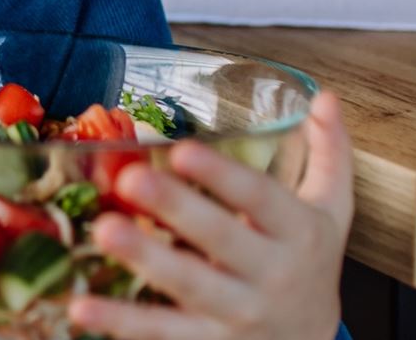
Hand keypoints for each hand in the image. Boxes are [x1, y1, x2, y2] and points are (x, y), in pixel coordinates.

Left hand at [68, 91, 354, 339]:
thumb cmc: (309, 263)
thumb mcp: (332, 211)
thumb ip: (329, 153)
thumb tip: (324, 98)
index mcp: (298, 232)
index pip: (261, 199)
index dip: (223, 176)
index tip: (184, 149)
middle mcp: (271, 274)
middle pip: (222, 240)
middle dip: (177, 208)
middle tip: (131, 178)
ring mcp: (239, 315)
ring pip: (191, 287)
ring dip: (146, 260)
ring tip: (103, 231)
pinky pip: (164, 333)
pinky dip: (123, 323)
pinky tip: (83, 307)